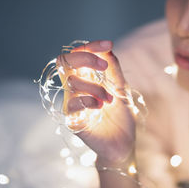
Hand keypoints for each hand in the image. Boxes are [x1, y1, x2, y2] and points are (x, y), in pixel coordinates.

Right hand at [57, 40, 135, 167]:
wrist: (123, 143)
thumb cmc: (121, 115)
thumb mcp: (121, 88)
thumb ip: (113, 69)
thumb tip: (106, 48)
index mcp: (86, 77)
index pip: (78, 54)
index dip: (91, 46)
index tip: (108, 44)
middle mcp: (75, 88)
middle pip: (65, 61)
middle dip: (85, 58)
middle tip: (104, 66)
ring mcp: (72, 103)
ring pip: (72, 82)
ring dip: (95, 87)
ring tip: (110, 100)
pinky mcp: (72, 120)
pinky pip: (72, 103)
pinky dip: (88, 100)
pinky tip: (101, 106)